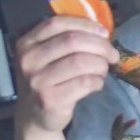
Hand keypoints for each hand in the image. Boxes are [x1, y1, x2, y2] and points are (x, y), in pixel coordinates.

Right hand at [12, 15, 120, 134]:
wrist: (33, 116)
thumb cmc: (47, 81)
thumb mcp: (46, 56)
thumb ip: (65, 40)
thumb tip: (101, 32)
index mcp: (26, 43)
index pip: (57, 23)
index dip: (85, 24)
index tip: (104, 33)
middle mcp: (28, 60)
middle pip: (72, 41)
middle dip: (100, 46)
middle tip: (112, 55)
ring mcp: (37, 81)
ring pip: (81, 62)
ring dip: (100, 65)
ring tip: (103, 70)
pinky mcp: (50, 99)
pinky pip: (84, 82)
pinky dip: (97, 81)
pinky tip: (97, 84)